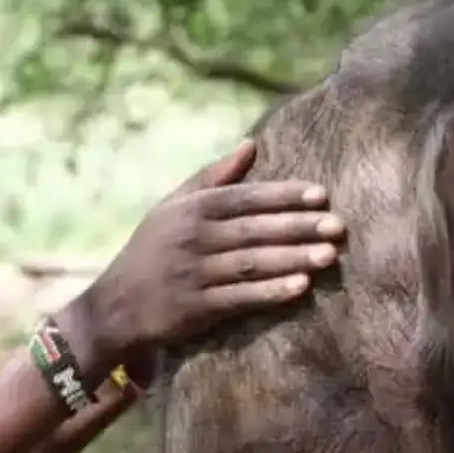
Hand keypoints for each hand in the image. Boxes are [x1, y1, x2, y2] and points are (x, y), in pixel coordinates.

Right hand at [82, 139, 344, 363]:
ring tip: (329, 256)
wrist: (114, 305)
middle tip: (339, 226)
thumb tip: (251, 144)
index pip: (246, 197)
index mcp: (192, 209)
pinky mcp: (195, 308)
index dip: (284, 196)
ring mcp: (193, 274)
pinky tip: (299, 288)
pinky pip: (239, 298)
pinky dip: (270, 292)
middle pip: (255, 229)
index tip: (321, 195)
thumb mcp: (172, 207)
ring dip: (292, 258)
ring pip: (252, 262)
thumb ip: (212, 177)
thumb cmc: (151, 251)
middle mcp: (193, 238)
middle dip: (299, 227)